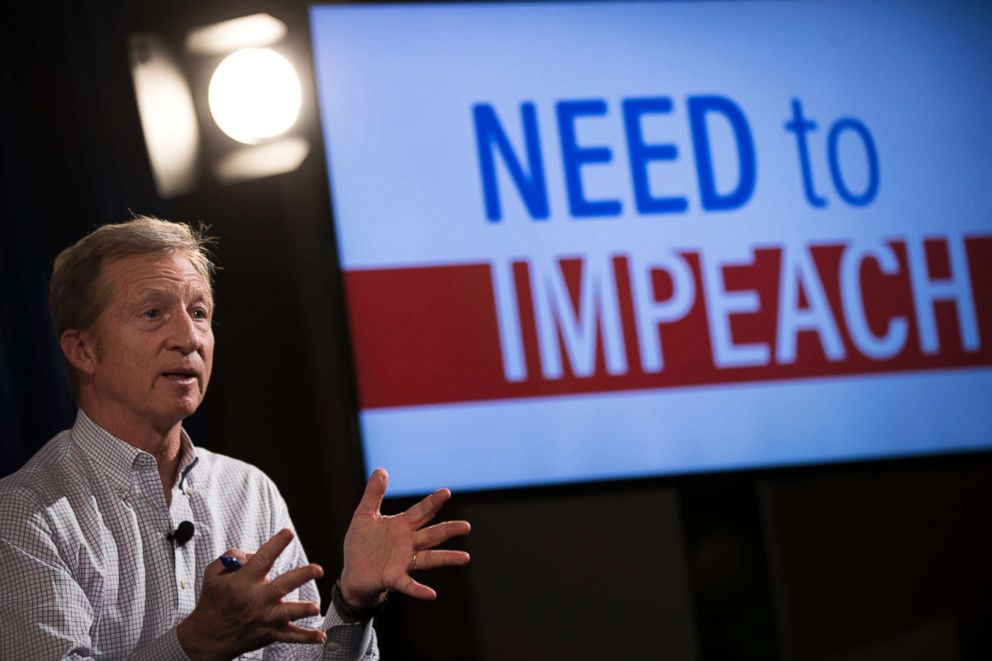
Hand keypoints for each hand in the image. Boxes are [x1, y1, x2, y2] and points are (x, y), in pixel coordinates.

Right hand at [177, 529, 325, 659]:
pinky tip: (320, 636)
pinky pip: (290, 636)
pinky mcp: (269, 633)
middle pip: (282, 586)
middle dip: (301, 576)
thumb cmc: (212, 603)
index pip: (262, 560)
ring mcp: (264, 618)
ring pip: (287, 613)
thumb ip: (230, 557)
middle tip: (318, 569)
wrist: (207, 638)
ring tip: (315, 607)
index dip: (276, 545)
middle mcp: (256, 599)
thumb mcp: (213, 574)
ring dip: (302, 610)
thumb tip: (250, 554)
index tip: (288, 533)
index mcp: (243, 582)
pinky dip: (306, 637)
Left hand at [340, 468, 470, 608]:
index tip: (446, 492)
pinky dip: (419, 590)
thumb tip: (381, 469)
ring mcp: (403, 561)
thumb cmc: (360, 545)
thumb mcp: (364, 515)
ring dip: (446, 558)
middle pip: (432, 534)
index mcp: (402, 526)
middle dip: (448, 530)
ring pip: (429, 558)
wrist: (351, 573)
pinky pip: (408, 584)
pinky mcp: (393, 578)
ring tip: (464, 558)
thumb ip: (374, 494)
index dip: (433, 502)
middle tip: (466, 526)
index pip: (422, 512)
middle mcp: (408, 543)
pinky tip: (432, 594)